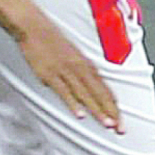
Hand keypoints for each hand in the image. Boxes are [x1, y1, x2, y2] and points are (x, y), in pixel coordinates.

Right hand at [19, 11, 123, 130]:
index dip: (113, 106)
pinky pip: (64, 91)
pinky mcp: (50, 74)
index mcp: (86, 64)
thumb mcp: (72, 55)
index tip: (120, 120)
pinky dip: (73, 103)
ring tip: (107, 124)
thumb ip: (81, 71)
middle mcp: (80, 68)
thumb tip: (88, 86)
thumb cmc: (52, 40)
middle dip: (111, 112)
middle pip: (99, 93)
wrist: (34, 27)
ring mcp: (65, 71)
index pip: (105, 89)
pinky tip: (79, 114)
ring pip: (85, 94)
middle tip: (119, 128)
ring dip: (97, 110)